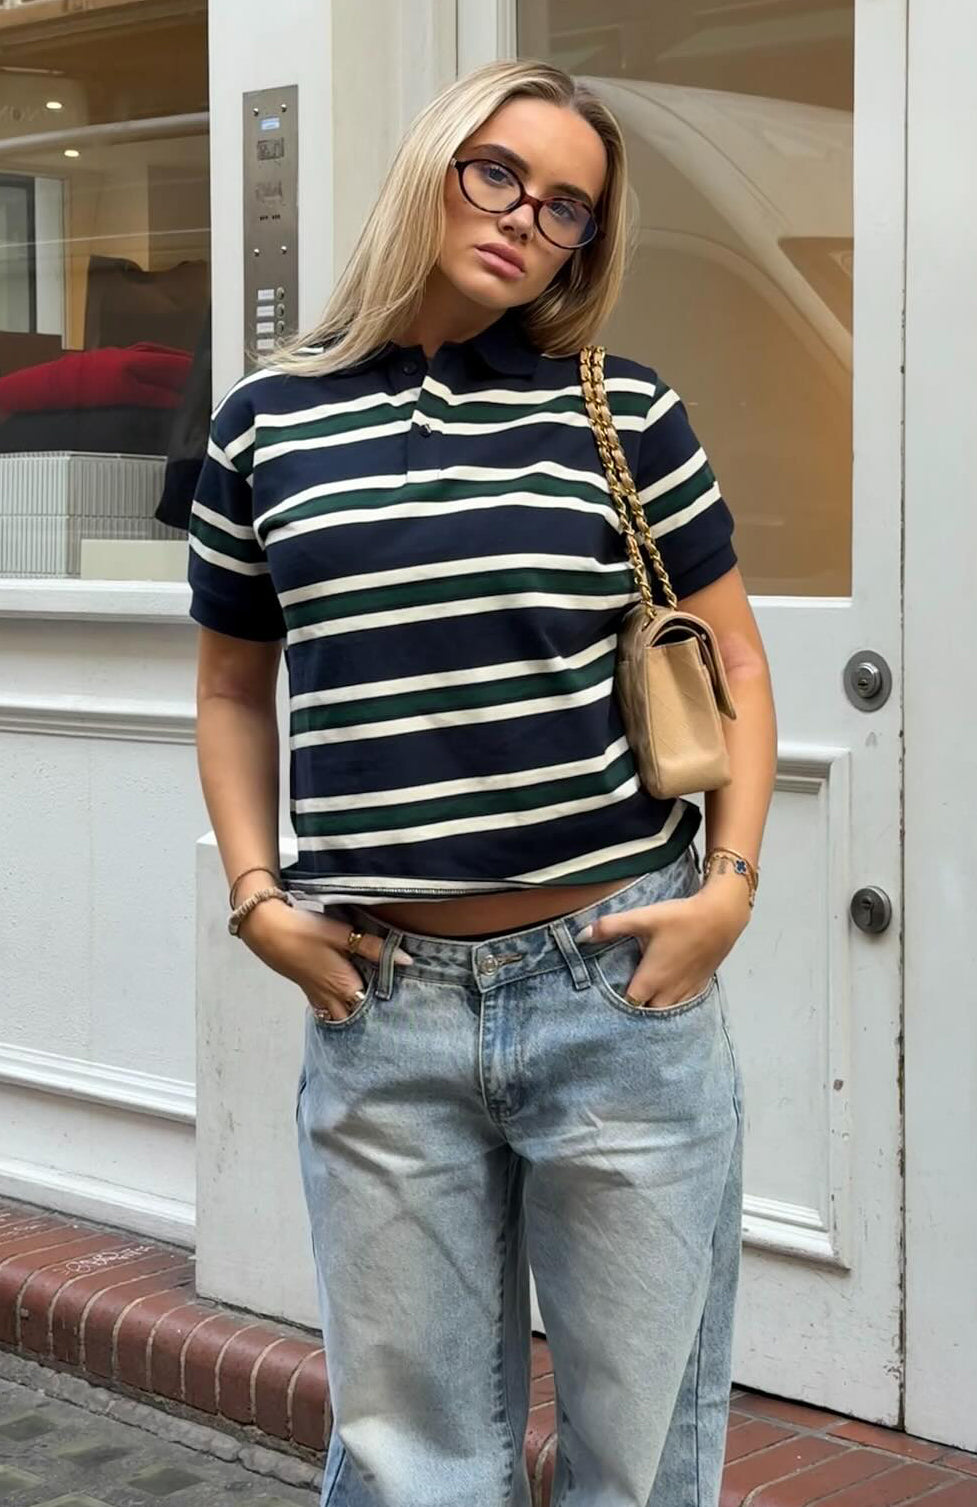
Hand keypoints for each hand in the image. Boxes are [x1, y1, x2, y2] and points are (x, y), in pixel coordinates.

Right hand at [237, 898, 411, 1020]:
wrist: (267, 930)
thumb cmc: (305, 931)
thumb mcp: (342, 934)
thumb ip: (373, 947)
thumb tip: (406, 960)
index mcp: (344, 985)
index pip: (372, 1009)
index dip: (389, 1010)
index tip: (406, 1009)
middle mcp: (331, 997)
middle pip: (357, 1020)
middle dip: (373, 1022)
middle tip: (394, 1020)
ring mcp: (318, 997)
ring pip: (341, 1019)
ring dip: (356, 1019)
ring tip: (375, 1017)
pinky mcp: (308, 991)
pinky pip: (327, 1012)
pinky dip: (339, 1014)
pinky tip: (346, 1008)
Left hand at [577, 873, 750, 1009]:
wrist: (721, 917)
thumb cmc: (679, 919)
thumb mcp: (643, 918)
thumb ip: (610, 927)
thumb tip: (580, 936)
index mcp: (651, 980)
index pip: (629, 1006)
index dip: (615, 1007)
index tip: (604, 1001)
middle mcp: (668, 992)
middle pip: (647, 1014)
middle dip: (635, 1013)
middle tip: (620, 1003)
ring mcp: (686, 992)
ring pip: (666, 1013)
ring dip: (653, 1011)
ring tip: (640, 1003)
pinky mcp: (699, 987)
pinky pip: (682, 1006)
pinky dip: (671, 1006)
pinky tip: (665, 996)